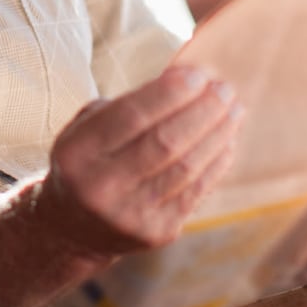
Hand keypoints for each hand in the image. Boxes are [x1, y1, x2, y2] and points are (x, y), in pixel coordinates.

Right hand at [0, 65, 243, 306]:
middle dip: (202, 111)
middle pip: (165, 142)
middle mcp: (100, 186)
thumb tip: (184, 83)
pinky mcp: (155, 232)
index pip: (131, 116)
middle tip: (225, 89)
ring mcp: (129, 214)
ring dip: (217, 134)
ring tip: (234, 111)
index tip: (199, 74)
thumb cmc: (88, 162)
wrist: (72, 229)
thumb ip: (126, 107)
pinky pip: (196, 191)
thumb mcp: (86, 129)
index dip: (170, 93)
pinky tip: (227, 142)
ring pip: (186, 167)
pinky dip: (216, 163)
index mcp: (77, 153)